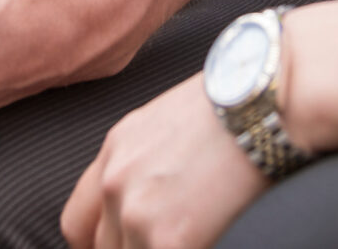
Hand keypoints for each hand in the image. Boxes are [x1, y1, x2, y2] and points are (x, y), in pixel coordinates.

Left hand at [62, 75, 265, 248]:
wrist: (260, 102)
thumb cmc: (227, 104)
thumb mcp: (163, 122)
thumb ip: (139, 163)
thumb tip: (146, 197)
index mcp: (113, 152)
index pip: (78, 222)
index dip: (96, 243)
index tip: (114, 247)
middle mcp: (116, 184)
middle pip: (103, 247)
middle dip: (129, 248)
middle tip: (158, 241)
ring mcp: (139, 214)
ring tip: (188, 234)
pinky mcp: (171, 240)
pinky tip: (203, 240)